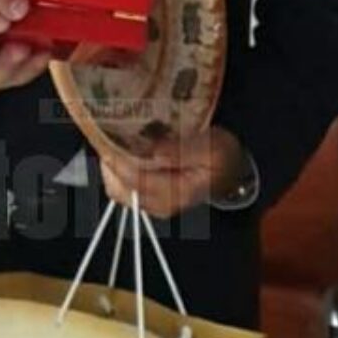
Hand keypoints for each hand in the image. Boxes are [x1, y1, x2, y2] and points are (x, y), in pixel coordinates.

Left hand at [102, 128, 246, 218]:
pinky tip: (121, 150)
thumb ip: (185, 151)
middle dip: (110, 161)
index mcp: (177, 193)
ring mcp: (152, 204)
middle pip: (118, 188)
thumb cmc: (222, 158)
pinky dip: (117, 169)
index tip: (107, 135)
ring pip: (116, 188)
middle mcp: (160, 204)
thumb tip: (155, 151)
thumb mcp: (213, 148)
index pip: (136, 179)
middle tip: (106, 133)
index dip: (117, 158)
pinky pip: (122, 187)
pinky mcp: (147, 199)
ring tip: (112, 139)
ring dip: (111, 165)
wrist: (230, 172)